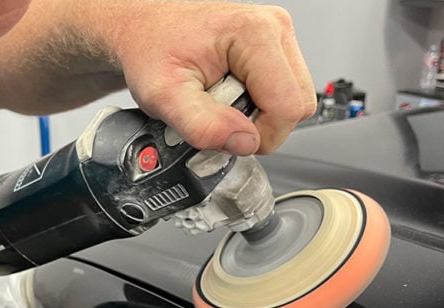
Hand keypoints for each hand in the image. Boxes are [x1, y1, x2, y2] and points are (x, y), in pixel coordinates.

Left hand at [114, 2, 315, 154]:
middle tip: (220, 117)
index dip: (260, 136)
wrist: (145, 30)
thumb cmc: (152, 50)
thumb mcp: (164, 96)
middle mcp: (274, 29)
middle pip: (299, 106)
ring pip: (295, 102)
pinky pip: (284, 94)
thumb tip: (244, 143)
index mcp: (254, 33)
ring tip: (222, 104)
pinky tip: (231, 97)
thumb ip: (202, 125)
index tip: (228, 136)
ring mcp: (278, 37)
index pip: (287, 107)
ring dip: (260, 116)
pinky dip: (259, 106)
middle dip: (261, 127)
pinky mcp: (275, 50)